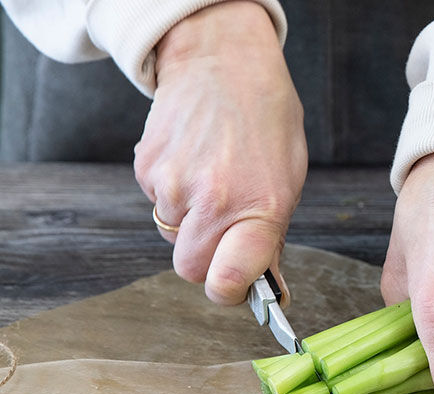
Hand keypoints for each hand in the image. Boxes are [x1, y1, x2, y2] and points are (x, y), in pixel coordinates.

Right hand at [135, 1, 306, 305]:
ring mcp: (173, 185)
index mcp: (258, 207)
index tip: (235, 287)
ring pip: (173, 235)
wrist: (223, 62)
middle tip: (226, 230)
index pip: (227, 281)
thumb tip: (267, 289)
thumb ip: (272, 236)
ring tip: (214, 178)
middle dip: (207, 260)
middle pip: (191, 268)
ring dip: (191, 221)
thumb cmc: (266, 120)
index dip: (229, 292)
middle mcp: (212, 200)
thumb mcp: (288, 179)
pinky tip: (195, 161)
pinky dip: (174, 193)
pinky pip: (159, 203)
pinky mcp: (146, 168)